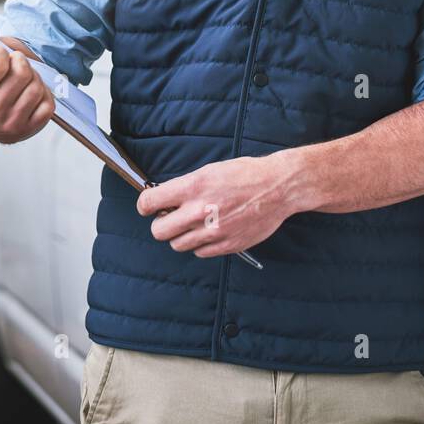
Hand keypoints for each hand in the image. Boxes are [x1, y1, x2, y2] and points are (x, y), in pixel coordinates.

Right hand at [0, 27, 54, 143]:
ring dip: (33, 79)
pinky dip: (44, 96)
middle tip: (12, 68)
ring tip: (21, 82)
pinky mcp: (29, 131)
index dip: (0, 54)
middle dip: (20, 64)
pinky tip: (29, 97)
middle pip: (22, 73)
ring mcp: (9, 126)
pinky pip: (48, 105)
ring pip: (36, 88)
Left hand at [135, 153, 295, 258]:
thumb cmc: (246, 174)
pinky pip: (199, 253)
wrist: (278, 188)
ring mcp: (213, 231)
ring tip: (193, 224)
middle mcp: (200, 211)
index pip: (149, 202)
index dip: (145, 205)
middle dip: (160, 224)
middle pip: (159, 231)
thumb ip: (186, 187)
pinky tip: (210, 231)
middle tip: (170, 217)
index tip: (148, 206)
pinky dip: (200, 245)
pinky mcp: (227, 245)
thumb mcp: (210, 170)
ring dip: (181, 236)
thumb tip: (165, 200)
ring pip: (177, 245)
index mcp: (193, 187)